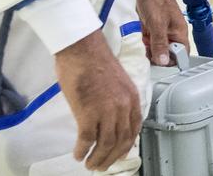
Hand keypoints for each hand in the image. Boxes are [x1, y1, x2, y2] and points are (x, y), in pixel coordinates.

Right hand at [54, 30, 141, 170]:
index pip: (134, 128)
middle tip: (101, 166)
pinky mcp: (88, 113)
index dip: (127, 145)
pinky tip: (77, 154)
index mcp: (132, 96)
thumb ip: (117, 99)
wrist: (82, 48)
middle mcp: (123, 106)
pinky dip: (82, 150)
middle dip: (111, 157)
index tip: (120, 154)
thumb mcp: (116, 80)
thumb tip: (110, 117)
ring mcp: (107, 110)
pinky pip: (87, 139)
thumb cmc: (95, 60)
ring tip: (89, 164)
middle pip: (120, 141)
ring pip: (105, 144)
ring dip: (97, 158)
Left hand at [133, 0, 188, 66]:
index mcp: (179, 32)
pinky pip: (148, 40)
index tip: (157, 62)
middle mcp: (171, 33)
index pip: (180, 55)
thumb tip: (163, 61)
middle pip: (166, 53)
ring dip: (147, 48)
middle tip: (146, 50)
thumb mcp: (157, 23)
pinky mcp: (151, 27)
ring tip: (142, 41)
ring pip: (155, 48)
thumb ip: (160, 43)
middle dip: (155, 54)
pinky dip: (142, 41)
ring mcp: (161, 30)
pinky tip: (138, 36)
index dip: (169, 61)